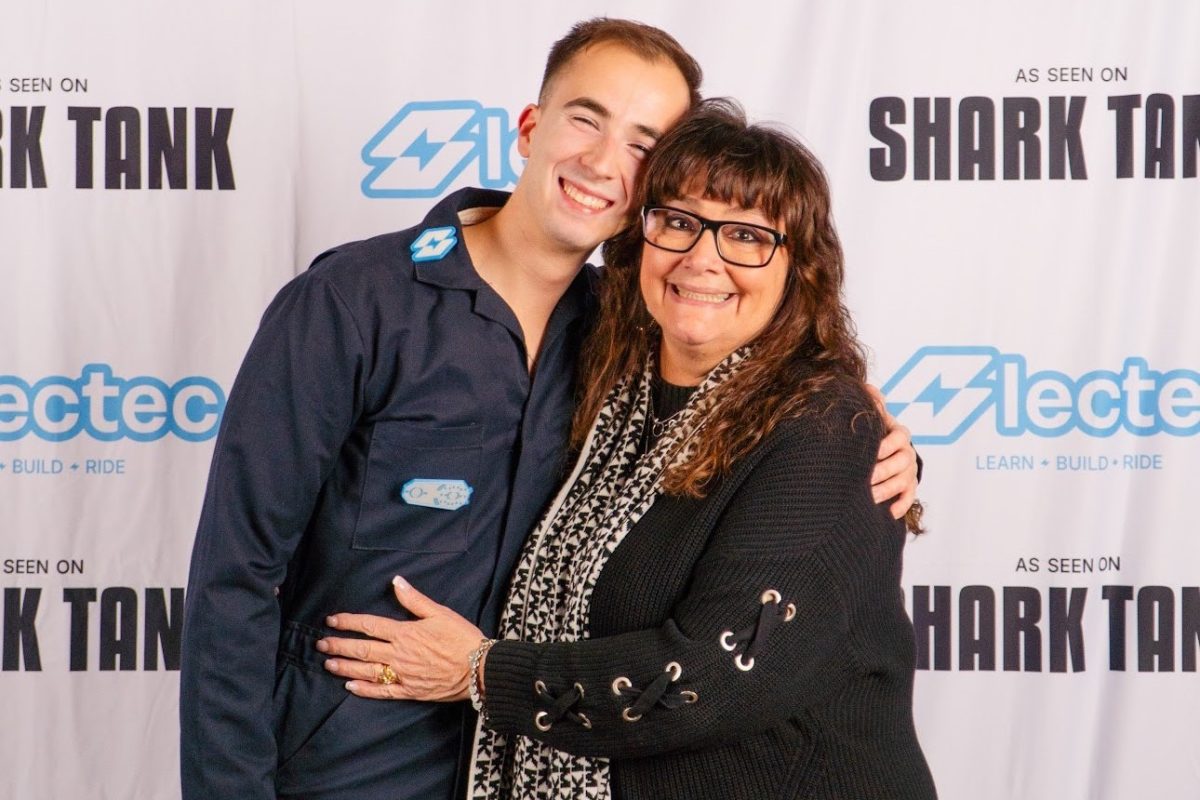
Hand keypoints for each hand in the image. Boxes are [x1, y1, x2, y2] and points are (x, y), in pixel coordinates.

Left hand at [317, 576, 483, 700]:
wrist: (479, 668)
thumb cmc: (462, 638)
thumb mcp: (440, 613)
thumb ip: (415, 599)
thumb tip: (396, 582)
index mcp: (405, 633)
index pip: (369, 625)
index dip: (348, 622)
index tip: (331, 620)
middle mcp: (399, 655)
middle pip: (362, 649)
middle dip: (339, 645)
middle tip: (320, 643)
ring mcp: (403, 675)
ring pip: (367, 671)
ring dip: (346, 666)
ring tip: (328, 663)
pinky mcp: (410, 691)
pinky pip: (383, 692)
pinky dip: (365, 690)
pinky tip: (350, 687)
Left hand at [865, 384, 918, 518]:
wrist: (885, 450)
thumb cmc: (874, 433)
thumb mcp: (873, 417)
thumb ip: (871, 403)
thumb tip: (869, 388)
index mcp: (899, 434)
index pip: (898, 438)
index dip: (885, 446)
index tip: (870, 453)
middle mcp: (907, 452)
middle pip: (900, 463)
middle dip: (881, 472)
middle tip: (863, 480)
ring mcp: (909, 470)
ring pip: (902, 482)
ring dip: (886, 490)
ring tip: (868, 498)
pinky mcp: (909, 486)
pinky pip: (909, 497)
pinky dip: (900, 505)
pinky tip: (889, 513)